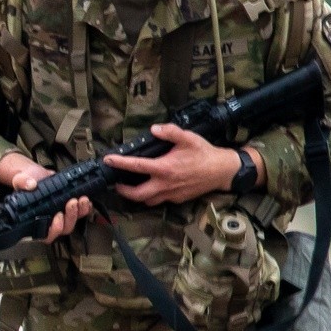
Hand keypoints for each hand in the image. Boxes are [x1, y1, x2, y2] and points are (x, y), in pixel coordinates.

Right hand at [0, 152, 89, 242]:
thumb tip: (31, 184)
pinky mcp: (69, 210)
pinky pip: (80, 214)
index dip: (53, 230)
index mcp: (33, 220)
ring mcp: (60, 216)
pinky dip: (85, 208)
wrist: (36, 176)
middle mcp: (48, 221)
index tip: (57, 216)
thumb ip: (22, 182)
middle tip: (71, 203)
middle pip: (63, 229)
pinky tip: (85, 201)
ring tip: (80, 199)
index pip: (44, 235)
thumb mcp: (20, 180)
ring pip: (72, 222)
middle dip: (70, 217)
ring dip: (78, 213)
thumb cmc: (26, 182)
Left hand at [104, 126, 250, 205]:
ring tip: (131, 187)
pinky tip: (152, 187)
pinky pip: (160, 200)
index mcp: (164, 168)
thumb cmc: (205, 154)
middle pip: (136, 195)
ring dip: (137, 196)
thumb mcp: (188, 138)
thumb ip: (170, 132)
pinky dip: (152, 196)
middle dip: (122, 191)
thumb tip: (154, 130)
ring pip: (147, 201)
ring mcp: (171, 194)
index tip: (108, 160)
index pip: (136, 166)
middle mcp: (165, 184)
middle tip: (116, 183)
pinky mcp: (178, 199)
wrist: (223, 171)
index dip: (119, 163)